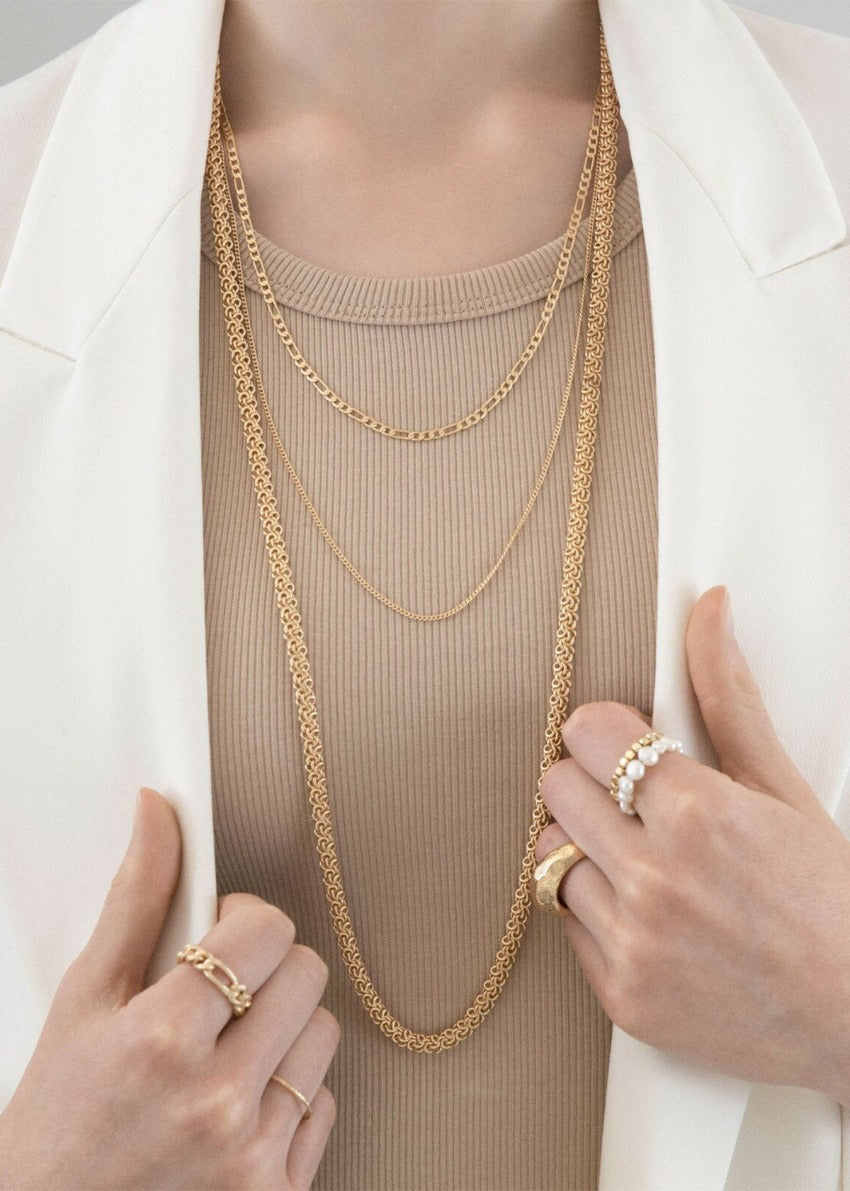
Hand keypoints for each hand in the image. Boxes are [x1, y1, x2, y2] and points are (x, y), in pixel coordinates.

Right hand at [0, 787, 339, 1189]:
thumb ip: (135, 898)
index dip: (246, 918)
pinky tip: (239, 1101)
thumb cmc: (59, 1116)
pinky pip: (325, 1104)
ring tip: (229, 1047)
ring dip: (284, 1029)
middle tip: (224, 988)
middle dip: (270, 967)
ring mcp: (252, 1156)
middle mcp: (216, 1102)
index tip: (221, 931)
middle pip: (308, 975)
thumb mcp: (85, 999)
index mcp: (162, 1040)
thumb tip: (160, 809)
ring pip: (324, 1036)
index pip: (268, 929)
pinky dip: (290, 1094)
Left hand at [535, 584, 849, 1104]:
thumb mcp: (781, 786)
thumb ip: (728, 695)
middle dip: (591, 784)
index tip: (628, 744)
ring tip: (642, 861)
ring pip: (550, 856)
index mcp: (698, 813)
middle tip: (636, 803)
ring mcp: (635, 943)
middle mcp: (656, 879)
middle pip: (557, 787)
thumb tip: (707, 607)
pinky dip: (596, 912)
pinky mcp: (622, 995)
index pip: (585, 732)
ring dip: (586, 849)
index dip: (607, 731)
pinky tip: (649, 914)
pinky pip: (565, 924)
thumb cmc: (830, 897)